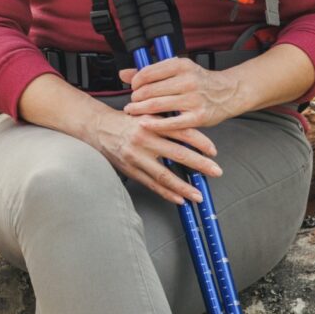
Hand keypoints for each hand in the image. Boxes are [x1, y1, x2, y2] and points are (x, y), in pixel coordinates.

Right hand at [87, 104, 221, 205]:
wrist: (98, 128)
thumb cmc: (125, 121)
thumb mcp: (147, 114)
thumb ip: (166, 122)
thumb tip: (192, 134)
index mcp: (152, 123)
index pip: (182, 132)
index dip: (200, 142)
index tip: (213, 151)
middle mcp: (145, 139)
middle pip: (178, 154)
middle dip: (200, 164)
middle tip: (216, 171)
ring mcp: (136, 157)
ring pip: (164, 174)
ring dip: (184, 187)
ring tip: (198, 194)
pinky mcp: (130, 169)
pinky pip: (151, 184)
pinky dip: (166, 193)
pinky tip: (179, 199)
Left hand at [121, 56, 246, 133]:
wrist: (228, 93)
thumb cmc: (200, 81)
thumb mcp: (178, 70)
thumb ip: (151, 72)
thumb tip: (123, 74)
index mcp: (181, 65)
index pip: (148, 73)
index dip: (135, 82)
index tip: (133, 87)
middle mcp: (187, 80)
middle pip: (149, 90)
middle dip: (136, 97)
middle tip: (132, 102)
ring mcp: (193, 99)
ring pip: (156, 105)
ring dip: (139, 109)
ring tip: (133, 111)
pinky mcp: (197, 117)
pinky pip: (170, 122)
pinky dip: (154, 124)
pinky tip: (143, 123)